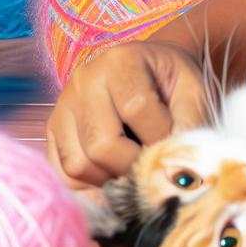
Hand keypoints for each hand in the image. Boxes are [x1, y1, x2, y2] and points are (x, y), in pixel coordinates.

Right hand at [46, 40, 207, 188]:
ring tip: (133, 171)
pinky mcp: (53, 131)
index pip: (136, 109)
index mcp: (121, 61)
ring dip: (109, 180)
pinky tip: (112, 176)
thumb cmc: (171, 81)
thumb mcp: (192, 91)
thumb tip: (176, 167)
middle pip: (101, 143)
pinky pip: (62, 174)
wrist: (149, 71)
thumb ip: (190, 123)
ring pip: (77, 164)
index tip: (172, 144)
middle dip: (132, 166)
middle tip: (151, 167)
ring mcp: (63, 106)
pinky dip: (88, 186)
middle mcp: (84, 80)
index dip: (158, 137)